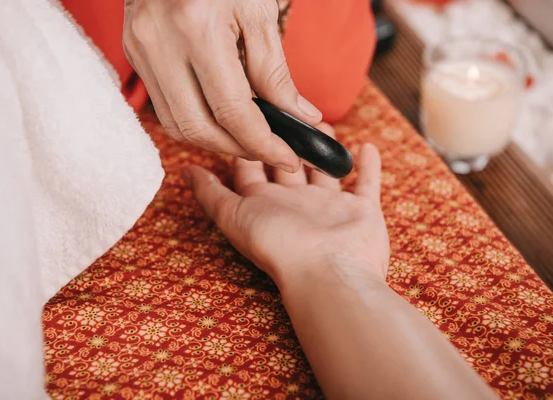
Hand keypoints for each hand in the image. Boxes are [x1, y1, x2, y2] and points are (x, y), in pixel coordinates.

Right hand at [124, 0, 321, 171]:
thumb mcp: (258, 12)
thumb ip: (275, 72)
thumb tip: (299, 117)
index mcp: (197, 28)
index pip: (232, 110)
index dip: (263, 143)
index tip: (288, 157)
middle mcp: (160, 43)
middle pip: (198, 128)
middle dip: (238, 149)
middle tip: (270, 150)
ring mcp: (140, 49)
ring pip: (175, 125)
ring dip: (214, 140)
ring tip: (246, 136)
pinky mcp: (134, 54)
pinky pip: (164, 106)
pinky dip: (195, 120)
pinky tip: (218, 116)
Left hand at [182, 124, 388, 285]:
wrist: (328, 272)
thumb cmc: (279, 245)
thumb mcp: (233, 215)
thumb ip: (210, 193)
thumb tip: (184, 169)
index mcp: (266, 203)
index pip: (252, 167)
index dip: (248, 143)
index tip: (246, 114)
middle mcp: (297, 203)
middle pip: (289, 164)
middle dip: (287, 140)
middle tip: (286, 112)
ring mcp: (331, 208)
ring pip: (326, 170)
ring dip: (323, 148)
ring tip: (322, 125)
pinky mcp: (363, 211)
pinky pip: (367, 184)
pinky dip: (368, 166)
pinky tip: (366, 147)